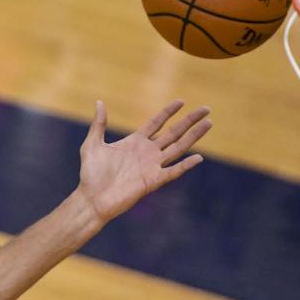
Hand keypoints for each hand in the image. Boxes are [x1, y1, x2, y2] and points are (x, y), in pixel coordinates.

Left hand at [76, 100, 210, 221]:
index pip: (157, 123)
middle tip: (206, 109)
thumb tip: (99, 102)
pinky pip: (173, 171)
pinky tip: (198, 157)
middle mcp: (147, 152)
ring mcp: (152, 166)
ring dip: (194, 136)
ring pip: (178, 148)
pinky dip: (186, 165)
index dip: (169, 112)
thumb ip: (99, 124)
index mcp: (135, 142)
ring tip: (209, 124)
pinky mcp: (153, 181)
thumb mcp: (92, 144)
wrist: (92, 198)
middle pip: (174, 132)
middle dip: (190, 120)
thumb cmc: (91, 174)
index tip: (181, 101)